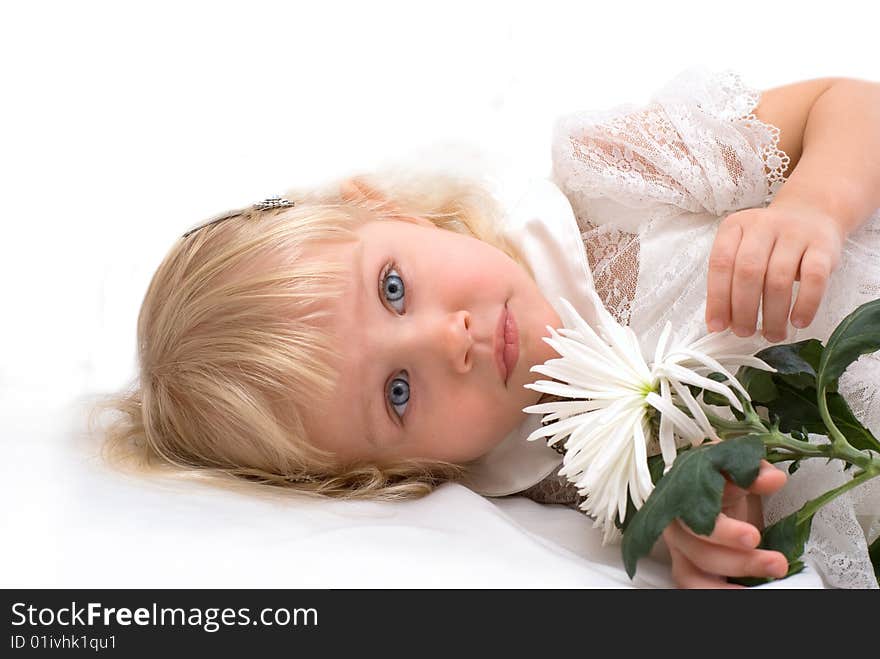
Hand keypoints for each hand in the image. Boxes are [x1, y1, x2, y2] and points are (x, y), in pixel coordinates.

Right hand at [662, 460, 788, 588]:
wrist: (712, 492)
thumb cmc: (722, 480)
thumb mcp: (738, 470)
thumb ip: (755, 472)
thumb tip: (773, 479)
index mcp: (683, 494)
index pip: (695, 514)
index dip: (722, 530)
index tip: (752, 537)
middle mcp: (675, 524)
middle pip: (698, 549)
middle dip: (739, 561)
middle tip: (776, 563)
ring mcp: (678, 550)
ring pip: (692, 575)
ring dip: (726, 587)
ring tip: (765, 585)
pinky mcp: (685, 570)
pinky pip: (693, 588)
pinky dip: (716, 594)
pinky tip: (744, 593)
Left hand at [705, 205, 843, 341]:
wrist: (811, 214)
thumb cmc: (769, 244)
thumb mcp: (741, 250)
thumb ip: (728, 281)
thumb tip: (718, 323)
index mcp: (736, 227)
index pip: (720, 264)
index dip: (717, 298)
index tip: (718, 326)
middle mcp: (763, 226)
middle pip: (748, 272)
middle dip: (744, 310)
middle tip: (744, 333)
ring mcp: (795, 233)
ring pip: (779, 279)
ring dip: (773, 314)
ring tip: (772, 334)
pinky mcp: (823, 246)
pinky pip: (814, 279)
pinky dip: (805, 304)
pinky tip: (798, 321)